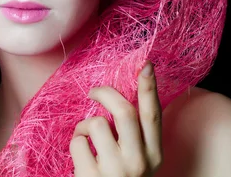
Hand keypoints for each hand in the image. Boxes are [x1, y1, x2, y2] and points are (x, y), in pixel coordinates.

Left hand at [70, 61, 161, 175]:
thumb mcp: (139, 160)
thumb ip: (135, 135)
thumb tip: (120, 99)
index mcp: (154, 155)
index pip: (153, 115)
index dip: (149, 88)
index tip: (146, 65)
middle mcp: (139, 162)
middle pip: (124, 112)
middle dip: (106, 93)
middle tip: (95, 91)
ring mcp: (116, 171)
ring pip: (96, 124)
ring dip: (85, 126)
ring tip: (87, 139)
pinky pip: (78, 142)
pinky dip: (76, 143)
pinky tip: (81, 157)